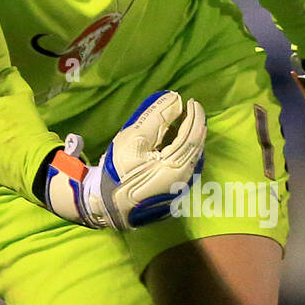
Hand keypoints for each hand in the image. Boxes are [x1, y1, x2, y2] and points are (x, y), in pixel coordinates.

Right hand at [43, 89, 205, 229]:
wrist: (106, 204)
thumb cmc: (118, 170)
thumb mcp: (134, 138)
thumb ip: (157, 117)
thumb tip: (176, 99)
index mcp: (175, 166)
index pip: (193, 135)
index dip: (195, 116)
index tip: (192, 102)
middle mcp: (184, 179)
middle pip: (197, 146)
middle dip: (196, 126)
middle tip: (190, 110)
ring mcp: (181, 188)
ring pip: (194, 157)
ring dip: (191, 138)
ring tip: (181, 124)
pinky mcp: (175, 193)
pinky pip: (188, 166)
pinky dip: (186, 151)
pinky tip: (174, 144)